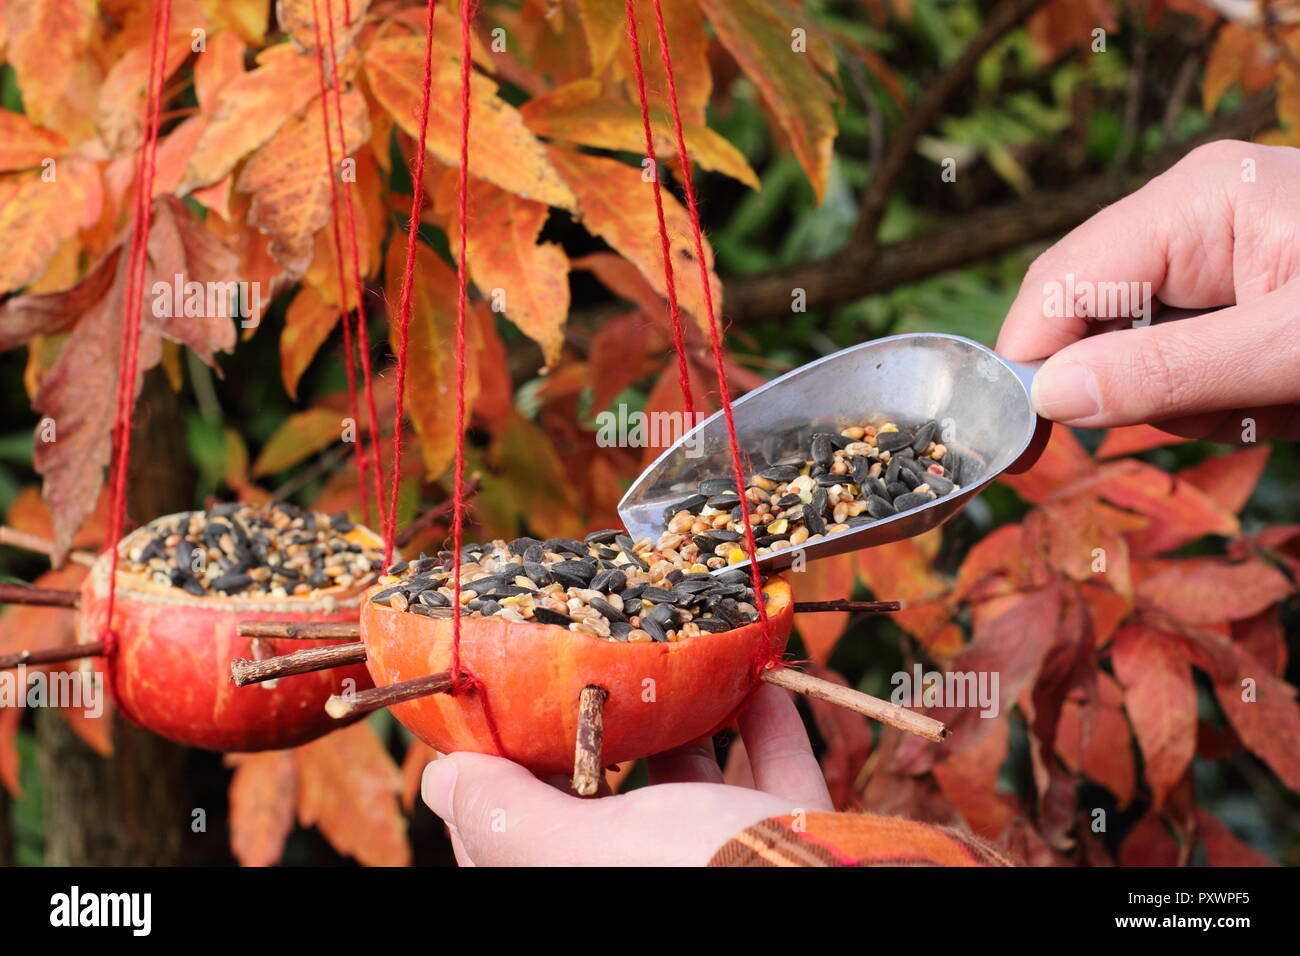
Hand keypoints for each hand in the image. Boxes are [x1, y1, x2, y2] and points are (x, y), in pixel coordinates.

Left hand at [420, 681, 833, 865]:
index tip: (502, 704)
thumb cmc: (693, 872)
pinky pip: (776, 768)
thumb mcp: (576, 850)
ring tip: (670, 656)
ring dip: (688, 716)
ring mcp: (726, 856)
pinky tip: (754, 675)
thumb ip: (504, 815)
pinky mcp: (791, 831)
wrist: (839, 887)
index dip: (503, 774)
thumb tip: (435, 779)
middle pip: (611, 802)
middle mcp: (655, 870)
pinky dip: (766, 720)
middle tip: (586, 664)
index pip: (525, 838)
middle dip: (602, 729)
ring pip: (697, 783)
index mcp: (593, 882)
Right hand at [997, 140, 1299, 440]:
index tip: (1020, 447)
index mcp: (1196, 201)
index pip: (1060, 286)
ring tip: (1281, 403)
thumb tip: (1049, 395)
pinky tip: (1284, 398)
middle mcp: (1191, 219)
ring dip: (1199, 405)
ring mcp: (1214, 258)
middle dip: (1139, 389)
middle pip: (1093, 326)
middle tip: (1231, 413)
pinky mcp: (1235, 298)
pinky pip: (1185, 367)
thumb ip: (1170, 372)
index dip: (1027, 366)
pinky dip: (1226, 402)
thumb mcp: (1292, 347)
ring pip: (1139, 359)